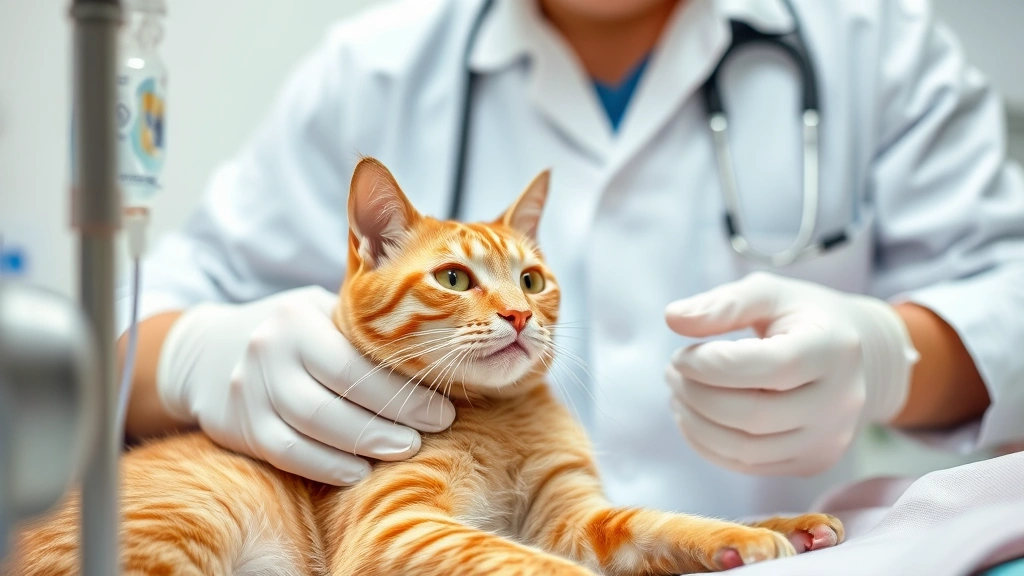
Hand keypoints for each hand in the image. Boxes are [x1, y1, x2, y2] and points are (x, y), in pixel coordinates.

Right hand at [156, 286, 455, 484]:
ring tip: (402, 451)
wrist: (209, 349)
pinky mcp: (237, 425)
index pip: (355, 365)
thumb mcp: (321, 311)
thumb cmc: (290, 330)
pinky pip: (284, 453)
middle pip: (334, 401)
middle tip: (426, 436)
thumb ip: (362, 329)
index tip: (443, 410)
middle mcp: (267, 352)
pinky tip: (357, 470)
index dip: (402, 394)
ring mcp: (247, 391)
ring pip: (309, 430)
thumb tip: (437, 354)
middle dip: (388, 423)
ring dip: (361, 447)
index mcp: (296, 319)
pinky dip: (323, 466)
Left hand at [664, 272, 918, 475]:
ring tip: (677, 393)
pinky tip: (692, 417)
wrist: (856, 358)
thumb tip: (672, 317)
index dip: (713, 365)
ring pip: (747, 449)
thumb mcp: (769, 294)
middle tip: (670, 371)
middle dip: (697, 395)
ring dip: (696, 423)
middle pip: (754, 414)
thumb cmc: (802, 318)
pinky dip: (708, 445)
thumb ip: (723, 304)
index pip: (770, 367)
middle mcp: (840, 401)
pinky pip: (749, 465)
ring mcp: (828, 439)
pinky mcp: (812, 462)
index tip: (680, 355)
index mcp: (833, 349)